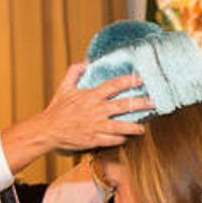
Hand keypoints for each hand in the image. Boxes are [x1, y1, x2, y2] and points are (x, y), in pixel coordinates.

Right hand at [35, 63, 150, 150]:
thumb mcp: (64, 88)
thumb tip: (85, 62)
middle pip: (123, 106)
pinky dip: (120, 139)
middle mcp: (96, 110)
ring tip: (143, 127)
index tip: (141, 80)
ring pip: (120, 126)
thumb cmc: (57, 110)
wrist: (48, 130)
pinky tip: (127, 137)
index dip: (129, 82)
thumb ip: (74, 72)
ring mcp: (96, 126)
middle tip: (153, 103)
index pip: (114, 85)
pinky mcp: (94, 139)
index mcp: (91, 96)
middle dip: (140, 104)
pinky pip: (111, 140)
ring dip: (134, 127)